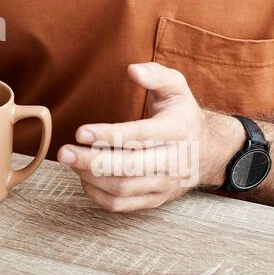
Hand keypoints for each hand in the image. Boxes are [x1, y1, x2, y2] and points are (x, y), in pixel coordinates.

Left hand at [56, 62, 243, 212]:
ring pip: (123, 188)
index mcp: (177, 131)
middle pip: (128, 168)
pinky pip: (123, 205)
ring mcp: (164, 184)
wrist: (209, 151)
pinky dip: (99, 195)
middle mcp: (172, 161)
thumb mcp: (177, 87)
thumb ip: (155, 74)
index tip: (80, 132)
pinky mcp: (155, 199)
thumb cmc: (183, 114)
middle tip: (64, 152)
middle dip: (92, 161)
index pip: (139, 136)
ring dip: (91, 177)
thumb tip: (132, 69)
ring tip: (70, 160)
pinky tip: (84, 177)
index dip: (108, 135)